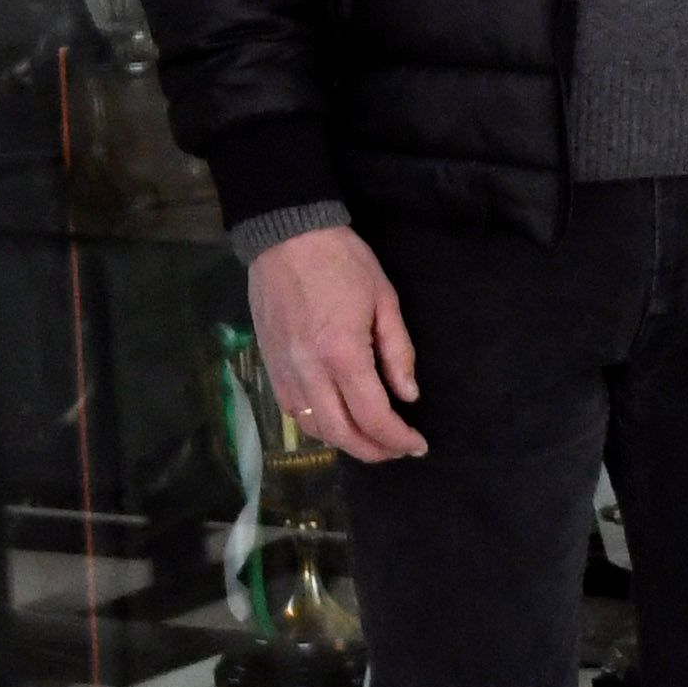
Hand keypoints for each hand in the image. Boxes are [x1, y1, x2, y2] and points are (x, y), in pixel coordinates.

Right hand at [249, 224, 423, 462]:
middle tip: (398, 450)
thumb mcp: (385, 300)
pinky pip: (293, 412)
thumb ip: (398, 353)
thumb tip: (408, 395)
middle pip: (342, 434)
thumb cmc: (342, 261)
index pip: (373, 416)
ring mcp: (284, 372)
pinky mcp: (269, 366)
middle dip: (374, 451)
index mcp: (343, 354)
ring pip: (314, 428)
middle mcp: (309, 372)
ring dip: (345, 442)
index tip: (418, 445)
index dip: (398, 439)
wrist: (285, 235)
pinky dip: (318, 426)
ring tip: (372, 440)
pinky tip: (337, 421)